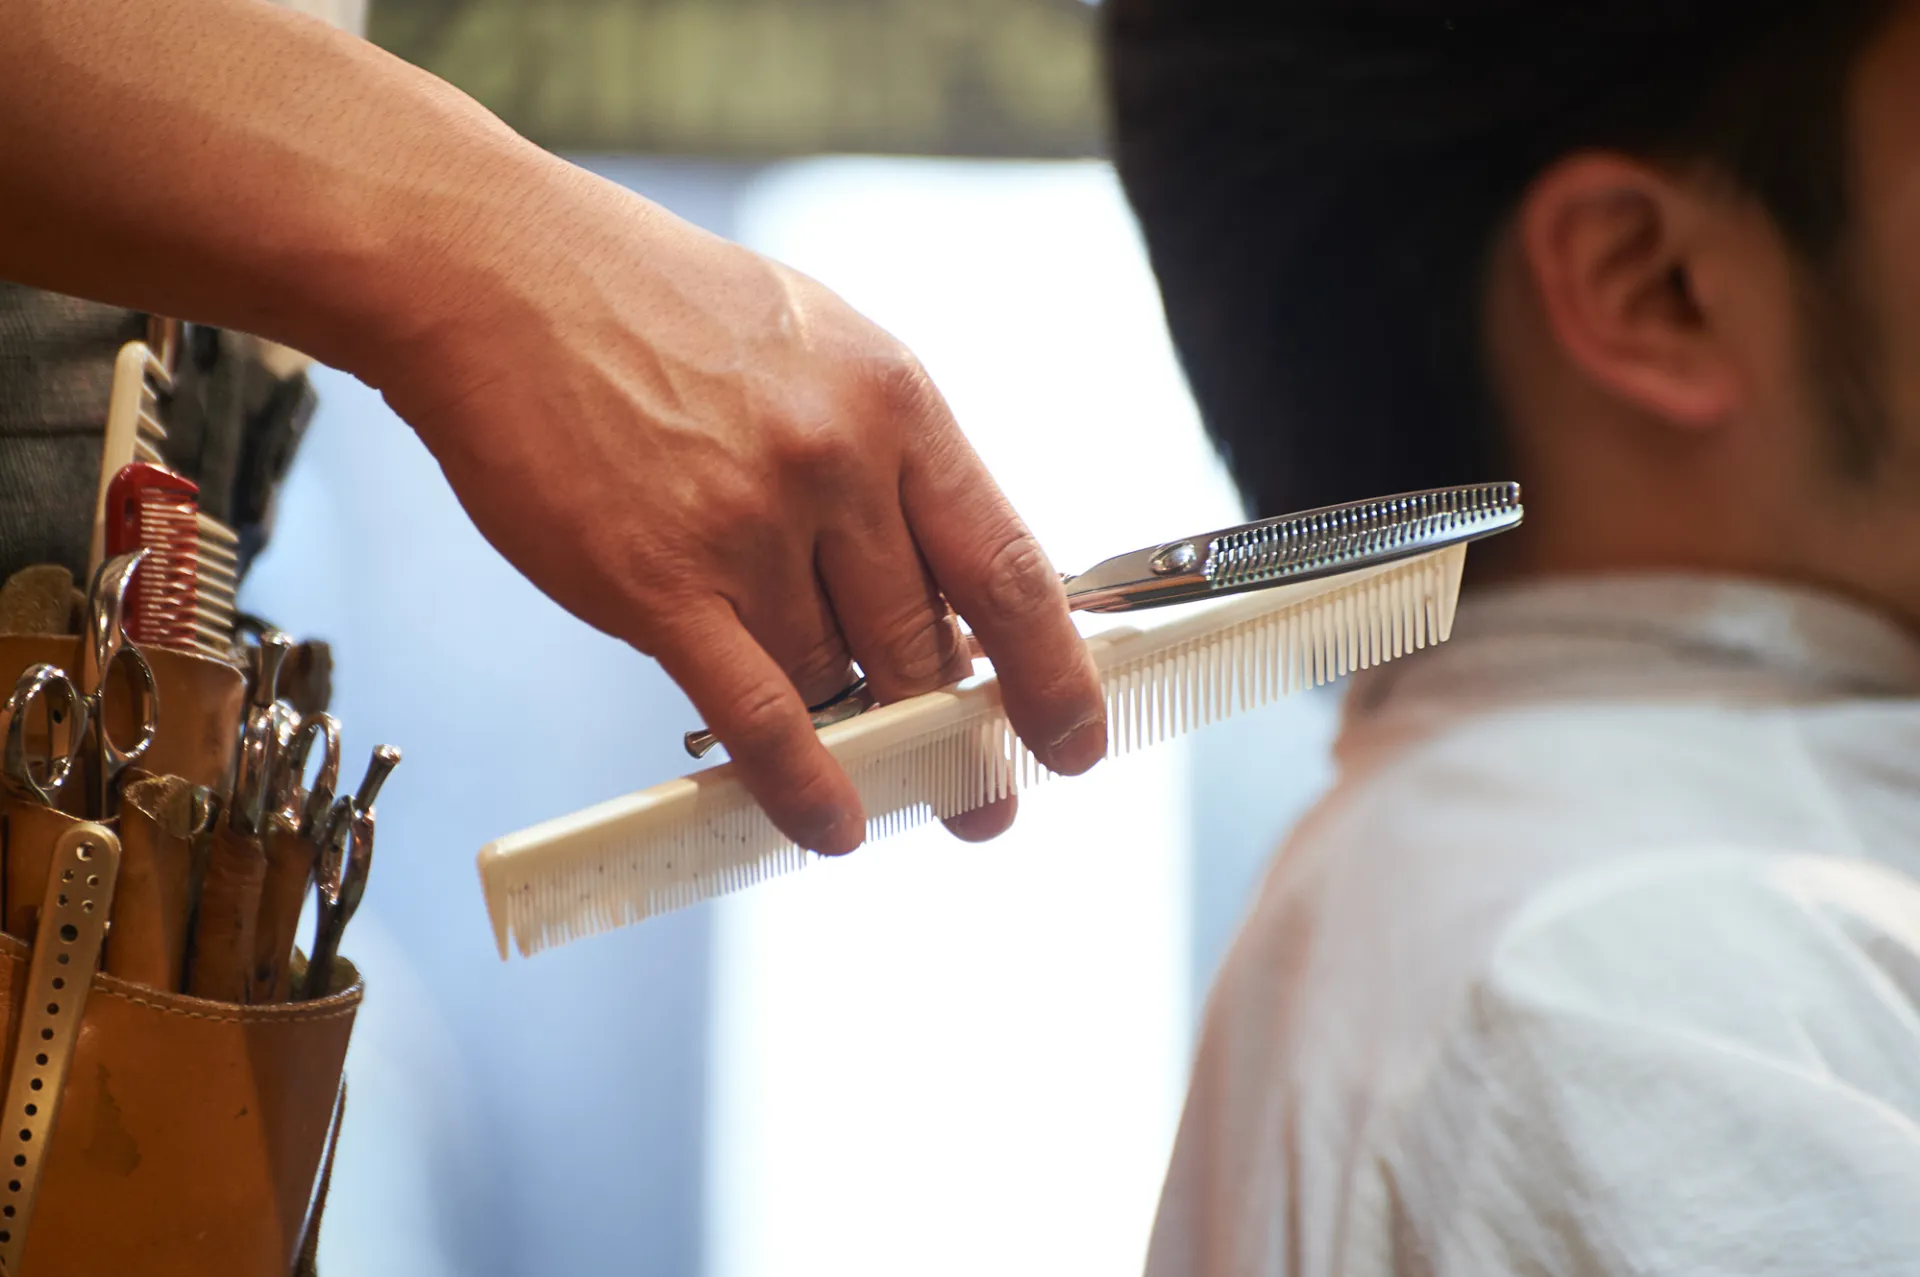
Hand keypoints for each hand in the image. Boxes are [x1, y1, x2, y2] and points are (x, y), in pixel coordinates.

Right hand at [368, 160, 1107, 853]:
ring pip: (837, 680)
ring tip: (854, 763)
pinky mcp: (658, 582)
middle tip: (971, 787)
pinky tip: (833, 825)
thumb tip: (945, 594)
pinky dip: (804, 784)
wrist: (504, 275)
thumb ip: (889, 468)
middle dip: (953, 730)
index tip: (1074, 741)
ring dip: (852, 732)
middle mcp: (837, 464)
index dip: (1055, 673)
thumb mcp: (822, 352)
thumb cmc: (662, 311)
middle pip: (927, 645)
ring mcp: (748, 526)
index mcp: (895, 403)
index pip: (1010, 567)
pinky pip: (760, 715)